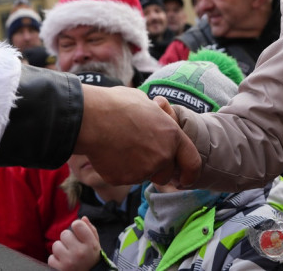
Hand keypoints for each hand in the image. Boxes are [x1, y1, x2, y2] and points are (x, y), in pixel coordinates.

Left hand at [48, 217, 101, 270]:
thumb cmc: (92, 259)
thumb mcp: (96, 245)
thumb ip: (91, 230)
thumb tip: (83, 218)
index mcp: (90, 244)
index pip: (77, 224)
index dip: (77, 226)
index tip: (78, 232)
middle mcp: (79, 252)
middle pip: (64, 233)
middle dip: (68, 239)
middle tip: (73, 246)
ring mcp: (69, 262)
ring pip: (56, 245)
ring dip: (60, 249)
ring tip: (68, 255)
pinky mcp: (60, 270)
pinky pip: (51, 258)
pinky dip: (56, 260)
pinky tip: (63, 262)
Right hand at [75, 85, 201, 186]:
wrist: (90, 118)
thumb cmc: (116, 105)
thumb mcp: (144, 102)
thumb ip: (157, 115)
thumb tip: (157, 110)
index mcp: (172, 136)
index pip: (192, 162)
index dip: (190, 173)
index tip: (185, 180)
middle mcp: (162, 156)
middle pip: (166, 174)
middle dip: (157, 169)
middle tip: (139, 153)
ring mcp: (143, 170)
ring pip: (144, 176)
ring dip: (137, 168)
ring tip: (120, 147)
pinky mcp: (124, 179)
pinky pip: (125, 178)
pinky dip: (118, 169)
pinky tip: (109, 153)